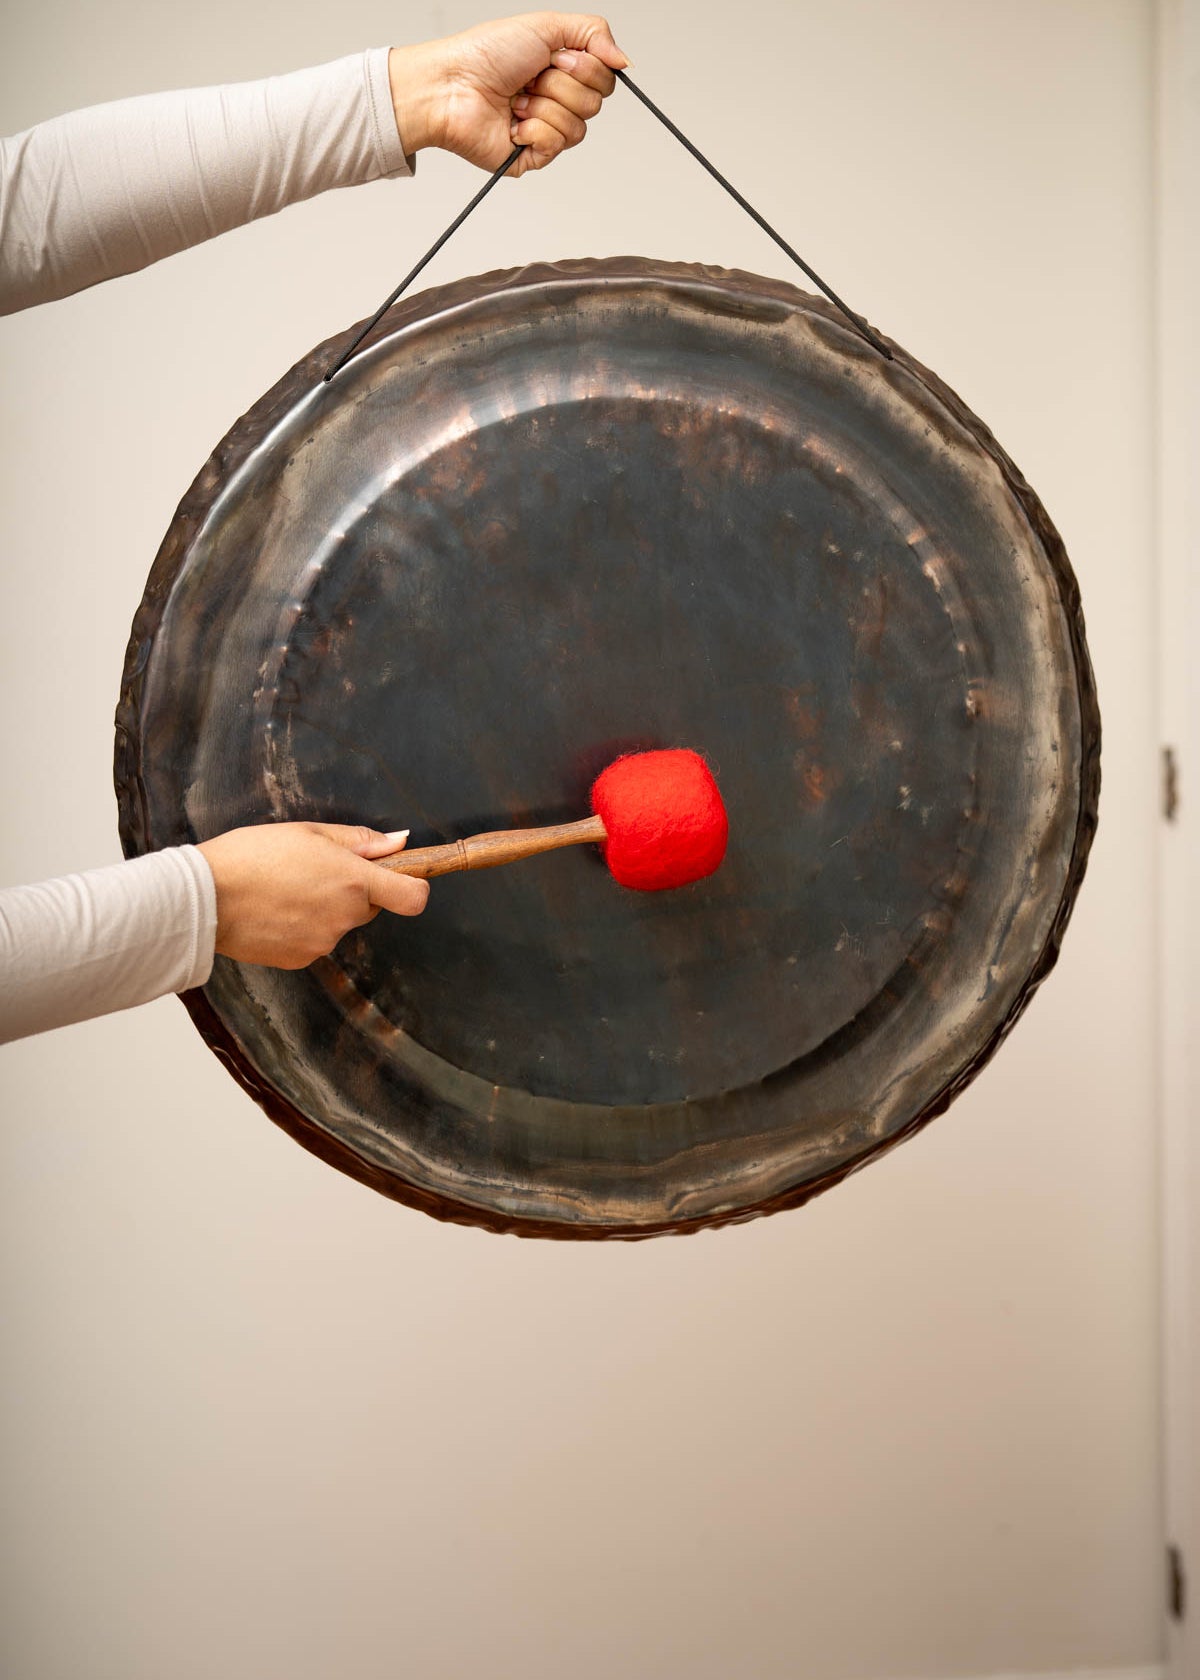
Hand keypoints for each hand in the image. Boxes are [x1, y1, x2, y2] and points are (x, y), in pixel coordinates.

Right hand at [198, 822, 427, 968]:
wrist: (204, 897)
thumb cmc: (252, 856)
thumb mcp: (309, 833)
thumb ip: (360, 841)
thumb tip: (399, 841)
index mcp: (354, 882)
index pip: (413, 898)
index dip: (414, 887)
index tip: (402, 877)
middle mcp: (345, 917)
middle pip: (369, 906)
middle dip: (353, 891)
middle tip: (315, 871)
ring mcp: (324, 943)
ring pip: (340, 924)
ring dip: (325, 909)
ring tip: (285, 889)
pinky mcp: (301, 960)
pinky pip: (315, 940)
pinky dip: (303, 927)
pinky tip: (275, 910)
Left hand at [388, 12, 628, 176]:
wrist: (452, 85)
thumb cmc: (485, 54)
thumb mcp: (547, 25)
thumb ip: (594, 33)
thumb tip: (625, 60)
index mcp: (563, 70)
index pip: (605, 79)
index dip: (586, 67)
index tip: (556, 57)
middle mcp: (557, 100)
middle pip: (596, 103)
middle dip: (563, 85)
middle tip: (532, 77)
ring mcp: (546, 131)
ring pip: (578, 127)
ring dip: (545, 106)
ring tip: (518, 99)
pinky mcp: (533, 157)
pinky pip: (556, 146)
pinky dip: (534, 129)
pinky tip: (513, 122)